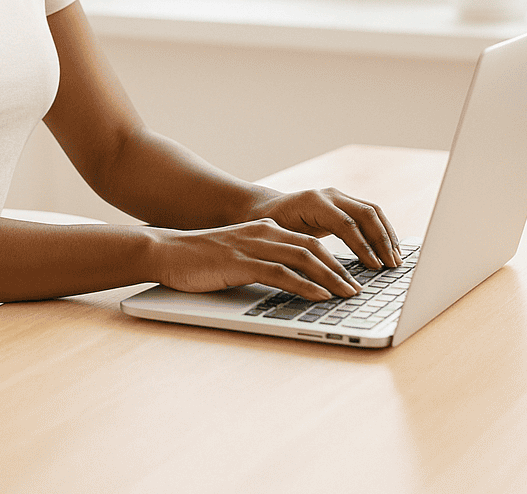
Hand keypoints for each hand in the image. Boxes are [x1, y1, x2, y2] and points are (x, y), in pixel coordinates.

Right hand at [150, 218, 363, 299]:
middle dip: (341, 269)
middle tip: (359, 288)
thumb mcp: (239, 255)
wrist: (167, 251)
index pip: (309, 241)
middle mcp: (263, 233)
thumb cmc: (201, 259)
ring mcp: (253, 246)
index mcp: (264, 229)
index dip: (334, 259)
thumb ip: (263, 261)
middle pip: (314, 247)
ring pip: (304, 258)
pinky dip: (305, 285)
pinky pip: (281, 273)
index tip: (352, 277)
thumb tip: (290, 281)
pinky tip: (320, 296)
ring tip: (348, 294)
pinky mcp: (242, 262)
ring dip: (331, 278)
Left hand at [256, 187, 401, 268]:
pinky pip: (369, 213)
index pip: (346, 223)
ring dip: (387, 235)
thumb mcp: (279, 239)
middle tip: (392, 265)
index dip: (363, 246)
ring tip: (396, 260)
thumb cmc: (268, 227)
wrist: (264, 208)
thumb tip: (318, 276)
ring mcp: (338, 196)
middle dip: (382, 240)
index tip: (375, 267)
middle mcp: (328, 195)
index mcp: (312, 202)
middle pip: (365, 213)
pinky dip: (382, 230)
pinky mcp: (344, 203)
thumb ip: (299, 251)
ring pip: (372, 211)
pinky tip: (389, 249)